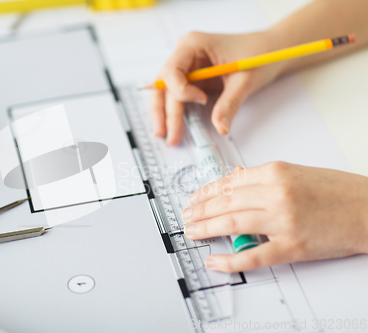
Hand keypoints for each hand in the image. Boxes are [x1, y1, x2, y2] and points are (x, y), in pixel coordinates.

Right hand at [151, 31, 283, 145]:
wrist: (271, 51)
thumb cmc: (259, 54)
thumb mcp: (245, 79)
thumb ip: (230, 103)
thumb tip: (221, 127)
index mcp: (193, 45)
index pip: (171, 70)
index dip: (181, 90)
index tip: (202, 100)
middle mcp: (185, 55)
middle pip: (164, 85)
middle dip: (166, 111)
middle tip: (169, 134)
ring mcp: (187, 67)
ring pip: (166, 92)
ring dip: (165, 115)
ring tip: (167, 135)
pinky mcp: (192, 79)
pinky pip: (177, 97)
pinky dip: (175, 112)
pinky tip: (174, 128)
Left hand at [182, 162, 367, 271]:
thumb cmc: (336, 191)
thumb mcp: (296, 172)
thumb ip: (263, 179)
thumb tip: (232, 185)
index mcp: (275, 172)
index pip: (229, 182)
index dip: (206, 192)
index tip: (194, 197)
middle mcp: (276, 194)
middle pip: (225, 203)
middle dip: (199, 210)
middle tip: (186, 215)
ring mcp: (282, 221)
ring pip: (231, 224)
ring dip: (205, 228)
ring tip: (191, 231)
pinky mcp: (291, 247)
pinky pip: (253, 255)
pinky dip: (229, 260)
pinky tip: (214, 260)